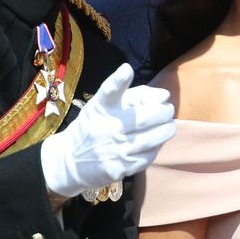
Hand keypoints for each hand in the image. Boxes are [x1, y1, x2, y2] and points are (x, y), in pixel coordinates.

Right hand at [40, 63, 174, 197]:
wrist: (71, 161)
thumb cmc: (96, 126)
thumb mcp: (105, 106)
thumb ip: (135, 96)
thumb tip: (164, 96)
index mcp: (101, 107)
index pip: (109, 91)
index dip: (119, 80)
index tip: (127, 70)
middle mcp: (106, 127)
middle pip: (144, 118)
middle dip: (164, 112)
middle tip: (168, 110)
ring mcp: (113, 150)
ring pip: (152, 138)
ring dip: (166, 130)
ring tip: (168, 125)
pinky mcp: (119, 168)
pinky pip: (148, 156)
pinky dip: (156, 148)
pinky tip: (154, 143)